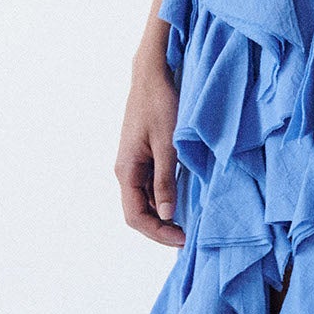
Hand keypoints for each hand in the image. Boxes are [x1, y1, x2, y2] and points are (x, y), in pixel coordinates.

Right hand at [115, 55, 186, 245]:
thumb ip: (165, 181)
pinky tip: (183, 199)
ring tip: (188, 222)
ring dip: (163, 214)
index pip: (136, 216)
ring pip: (145, 200)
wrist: (151, 75)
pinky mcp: (143, 156)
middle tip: (187, 236)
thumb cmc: (159, 104)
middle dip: (160, 227)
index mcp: (126, 170)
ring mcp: (133, 164)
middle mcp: (126, 170)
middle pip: (138, 212)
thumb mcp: (168, 145)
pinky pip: (151, 185)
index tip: (182, 238)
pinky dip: (165, 197)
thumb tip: (166, 214)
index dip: (157, 232)